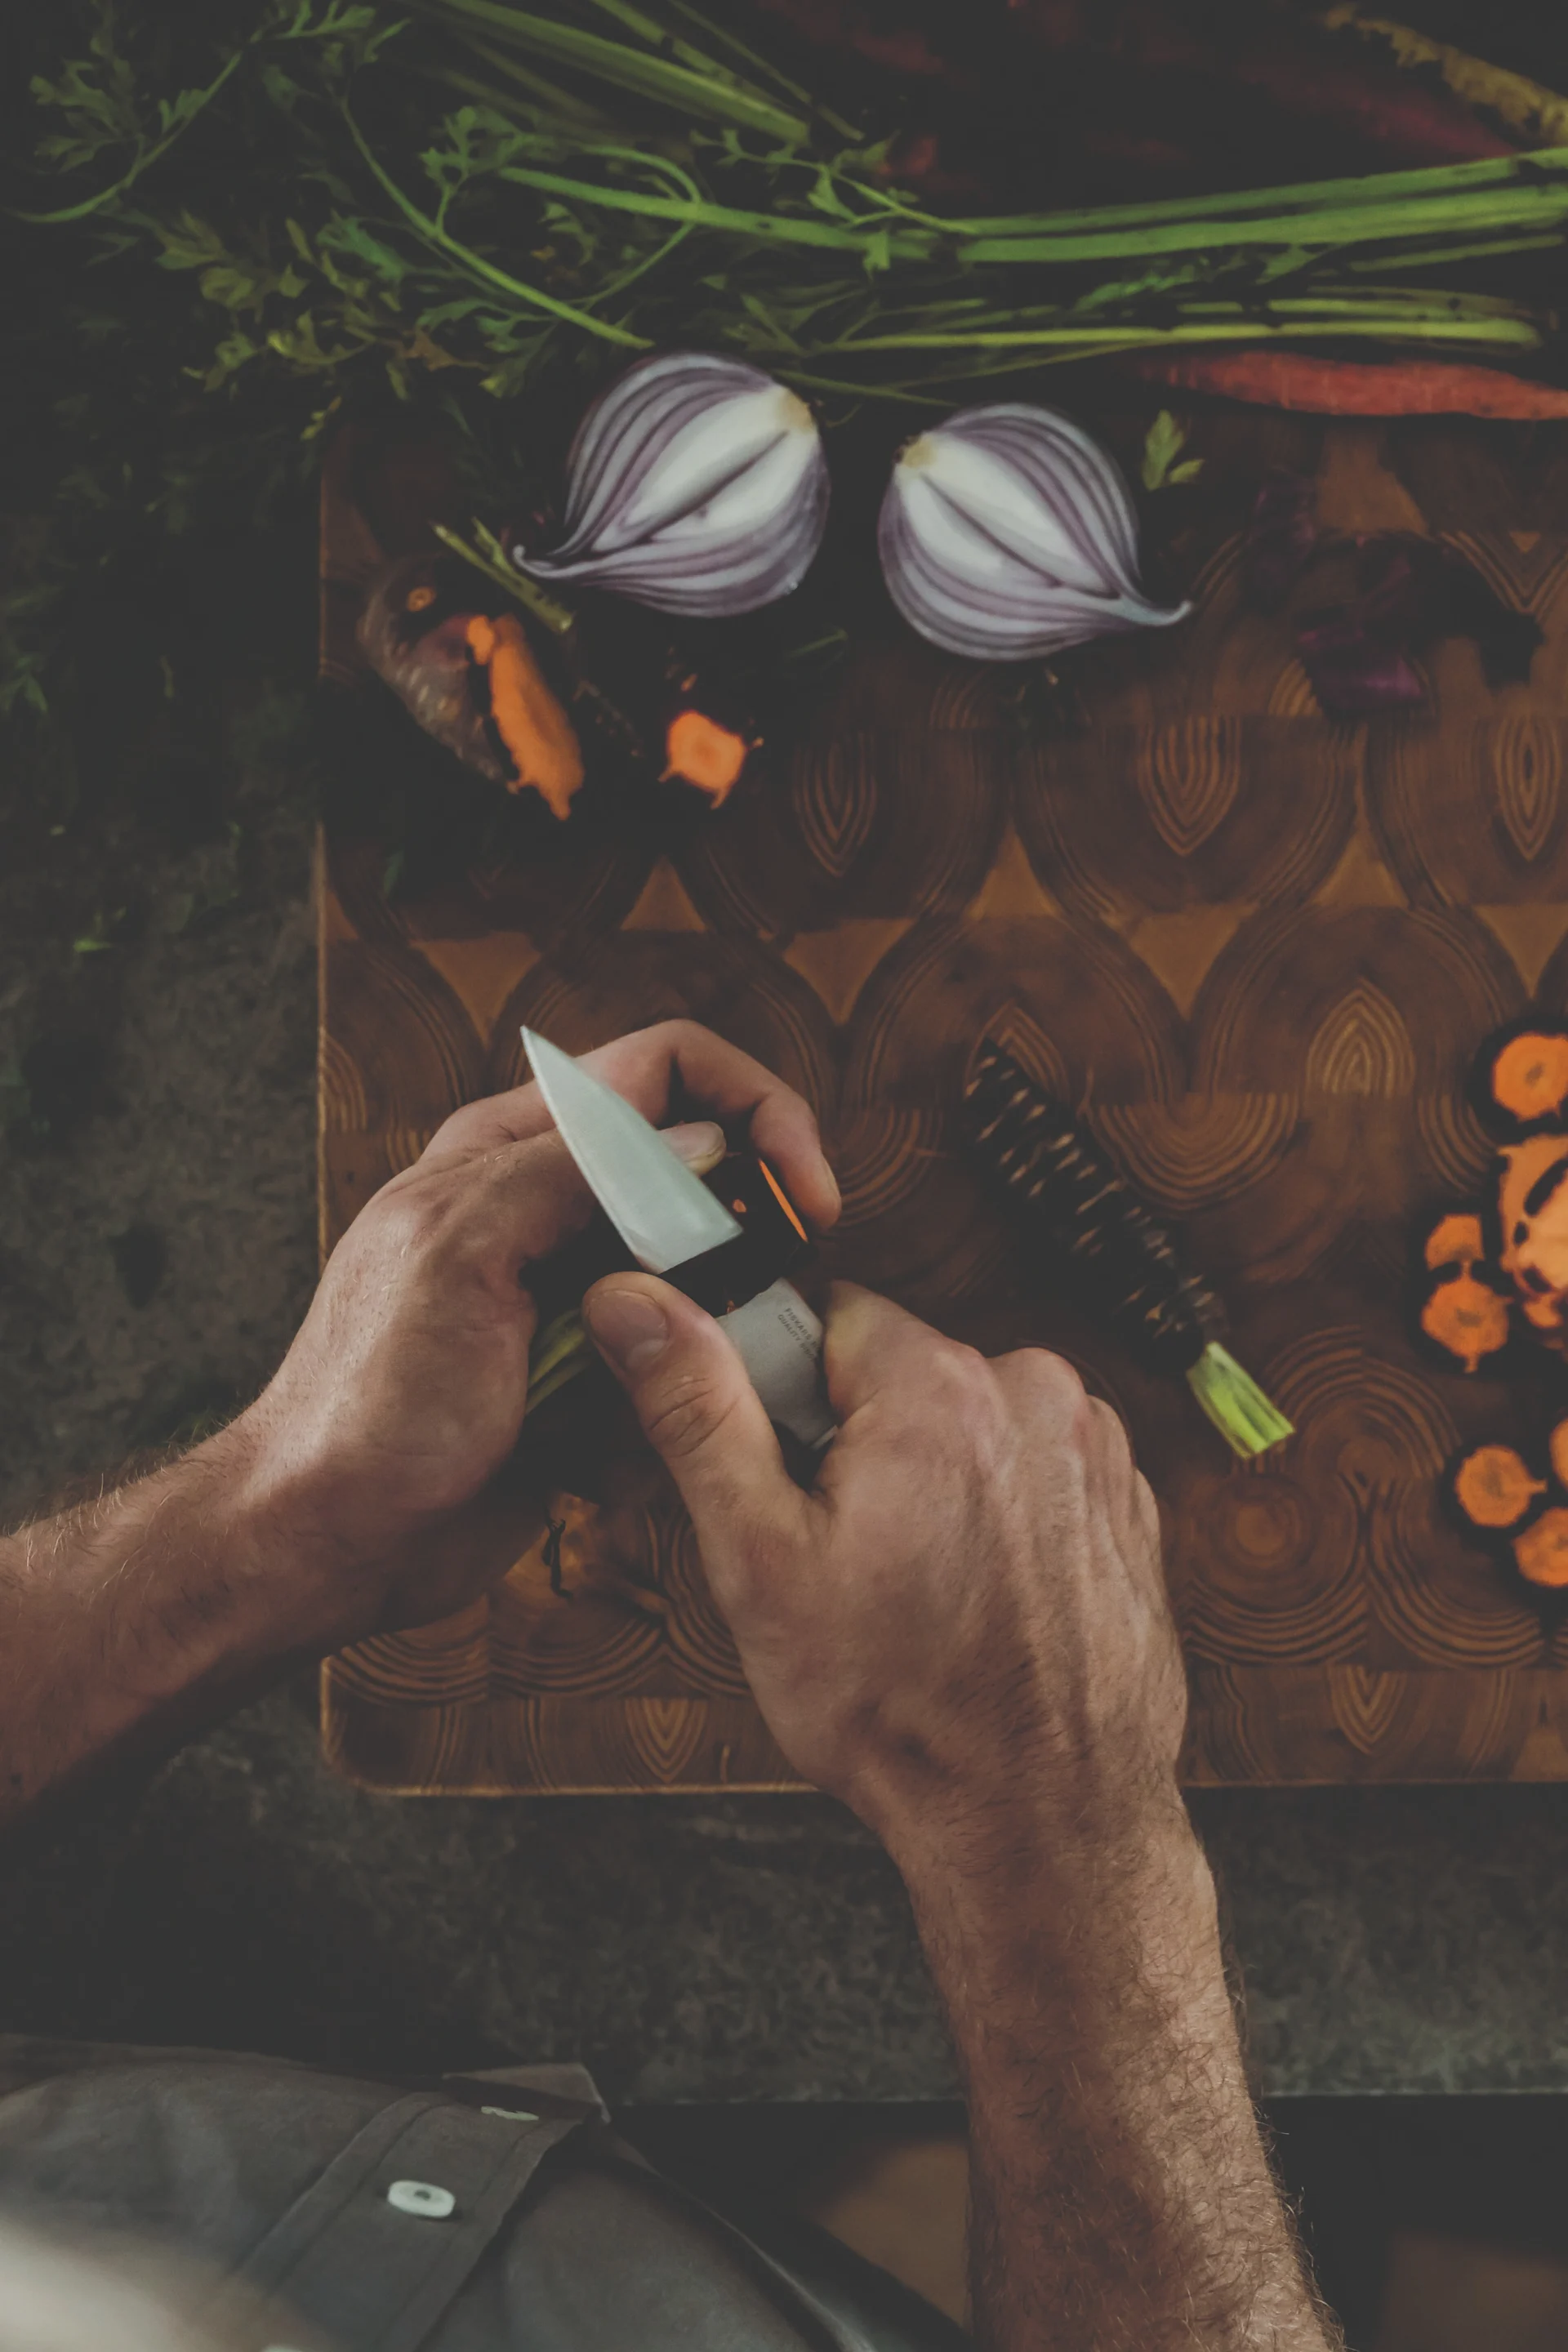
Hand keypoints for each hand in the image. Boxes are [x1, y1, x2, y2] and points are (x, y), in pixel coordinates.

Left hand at [235, 1022, 838, 1645]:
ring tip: (653, 1403)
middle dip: (740, 1243)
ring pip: (696, 1285)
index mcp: (509, 1151)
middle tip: (754, 1309)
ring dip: (700, 1347)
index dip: (753, 1108)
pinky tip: (605, 1461)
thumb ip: (572, 1174)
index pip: (664, 1070)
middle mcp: (548, 1210)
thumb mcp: (462, 1254)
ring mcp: (571, 1297)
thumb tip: (699, 1138)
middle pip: (697, 1176)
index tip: (804, 1187)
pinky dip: (663, 1416)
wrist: (331, 1541)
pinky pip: (670, 1372)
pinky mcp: (586, 1376)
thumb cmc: (367, 1402)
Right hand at [580, 1276, 1183, 1850]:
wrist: (1042, 1819)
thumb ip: (697, 1408)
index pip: (824, 1320)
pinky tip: (976, 1596)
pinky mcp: (1126, 1500)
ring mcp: (1093, 1448)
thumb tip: (636, 1306)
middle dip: (860, 1447)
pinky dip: (999, 1515)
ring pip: (966, 1423)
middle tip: (846, 1558)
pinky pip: (1029, 1469)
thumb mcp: (760, 1559)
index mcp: (939, 1387)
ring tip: (917, 1590)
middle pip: (899, 1374)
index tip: (790, 1484)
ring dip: (933, 1481)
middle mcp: (1034, 1393)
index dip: (785, 1404)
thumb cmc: (903, 1709)